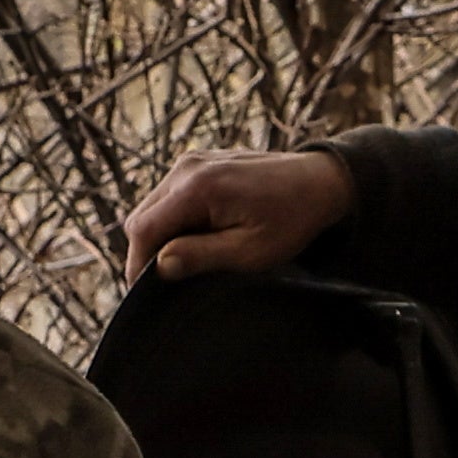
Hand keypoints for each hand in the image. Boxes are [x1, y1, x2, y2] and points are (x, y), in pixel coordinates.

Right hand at [122, 146, 358, 283]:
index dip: (138, 265)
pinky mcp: (197, 163)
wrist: (319, 181)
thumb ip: (202, 256)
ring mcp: (191, 161)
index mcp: (198, 186)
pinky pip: (168, 197)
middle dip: (147, 253)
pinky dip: (173, 221)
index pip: (144, 229)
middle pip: (142, 217)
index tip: (146, 295)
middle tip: (168, 283)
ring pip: (152, 207)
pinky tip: (197, 238)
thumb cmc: (291, 219)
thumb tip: (159, 267)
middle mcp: (187, 167)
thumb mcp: (250, 251)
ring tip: (186, 261)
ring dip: (161, 236)